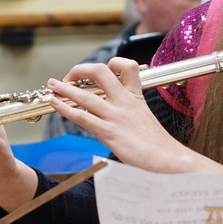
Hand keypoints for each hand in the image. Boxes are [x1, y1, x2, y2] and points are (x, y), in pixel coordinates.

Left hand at [47, 58, 222, 173]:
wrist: (169, 160)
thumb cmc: (158, 145)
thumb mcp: (146, 118)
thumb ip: (132, 110)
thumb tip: (119, 112)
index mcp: (136, 96)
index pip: (126, 66)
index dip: (111, 63)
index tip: (98, 72)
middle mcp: (125, 101)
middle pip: (100, 71)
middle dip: (80, 70)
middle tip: (70, 76)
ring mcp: (116, 116)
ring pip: (85, 94)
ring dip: (64, 88)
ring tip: (53, 85)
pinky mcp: (109, 132)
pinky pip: (82, 116)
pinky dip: (65, 108)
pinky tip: (55, 105)